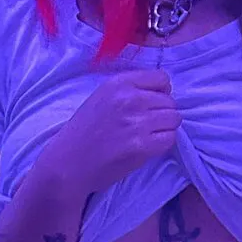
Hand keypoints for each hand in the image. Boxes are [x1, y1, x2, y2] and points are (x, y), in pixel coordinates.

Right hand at [42, 70, 181, 194]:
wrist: (68, 163)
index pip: (162, 78)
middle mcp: (130, 99)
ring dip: (165, 128)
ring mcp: (137, 122)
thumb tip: (164, 91)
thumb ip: (130, 90)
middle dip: (163, 113)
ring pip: (174, 119)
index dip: (162, 91)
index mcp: (119, 83)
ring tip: (147, 135)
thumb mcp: (102, 97)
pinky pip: (170, 138)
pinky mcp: (142, 145)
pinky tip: (147, 146)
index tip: (153, 102)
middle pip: (170, 101)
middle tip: (147, 125)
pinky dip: (162, 143)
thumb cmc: (84, 131)